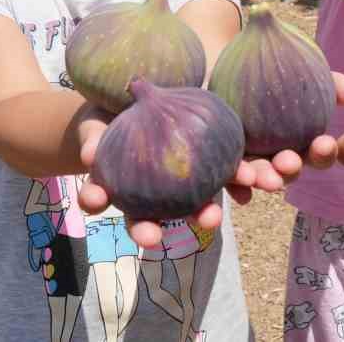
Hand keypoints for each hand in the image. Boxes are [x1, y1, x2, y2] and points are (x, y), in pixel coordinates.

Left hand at [75, 72, 343, 248]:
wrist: (142, 64)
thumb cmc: (212, 71)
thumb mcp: (258, 63)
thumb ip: (306, 77)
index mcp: (241, 153)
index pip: (272, 165)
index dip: (287, 165)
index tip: (296, 159)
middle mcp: (205, 172)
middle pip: (227, 189)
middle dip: (237, 194)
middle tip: (254, 186)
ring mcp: (162, 176)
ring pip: (166, 205)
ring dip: (167, 220)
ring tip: (169, 227)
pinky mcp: (120, 169)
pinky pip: (108, 185)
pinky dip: (99, 192)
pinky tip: (93, 193)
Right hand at [75, 113, 256, 247]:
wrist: (123, 106)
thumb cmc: (102, 126)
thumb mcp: (93, 132)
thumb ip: (92, 144)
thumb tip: (90, 154)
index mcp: (136, 196)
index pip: (139, 219)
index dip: (144, 230)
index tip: (152, 237)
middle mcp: (165, 194)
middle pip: (186, 212)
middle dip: (200, 216)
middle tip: (211, 220)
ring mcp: (188, 178)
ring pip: (212, 193)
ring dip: (233, 196)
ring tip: (250, 195)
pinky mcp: (208, 157)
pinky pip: (227, 166)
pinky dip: (241, 178)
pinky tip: (253, 181)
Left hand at [239, 71, 343, 188]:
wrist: (230, 67)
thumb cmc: (274, 71)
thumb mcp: (300, 70)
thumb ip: (327, 82)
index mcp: (302, 140)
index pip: (319, 152)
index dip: (325, 151)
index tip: (326, 143)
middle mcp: (279, 156)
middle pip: (289, 169)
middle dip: (291, 168)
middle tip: (288, 161)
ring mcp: (253, 161)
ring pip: (261, 176)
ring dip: (264, 179)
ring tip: (263, 177)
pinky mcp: (227, 162)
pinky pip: (231, 178)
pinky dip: (236, 185)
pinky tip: (240, 189)